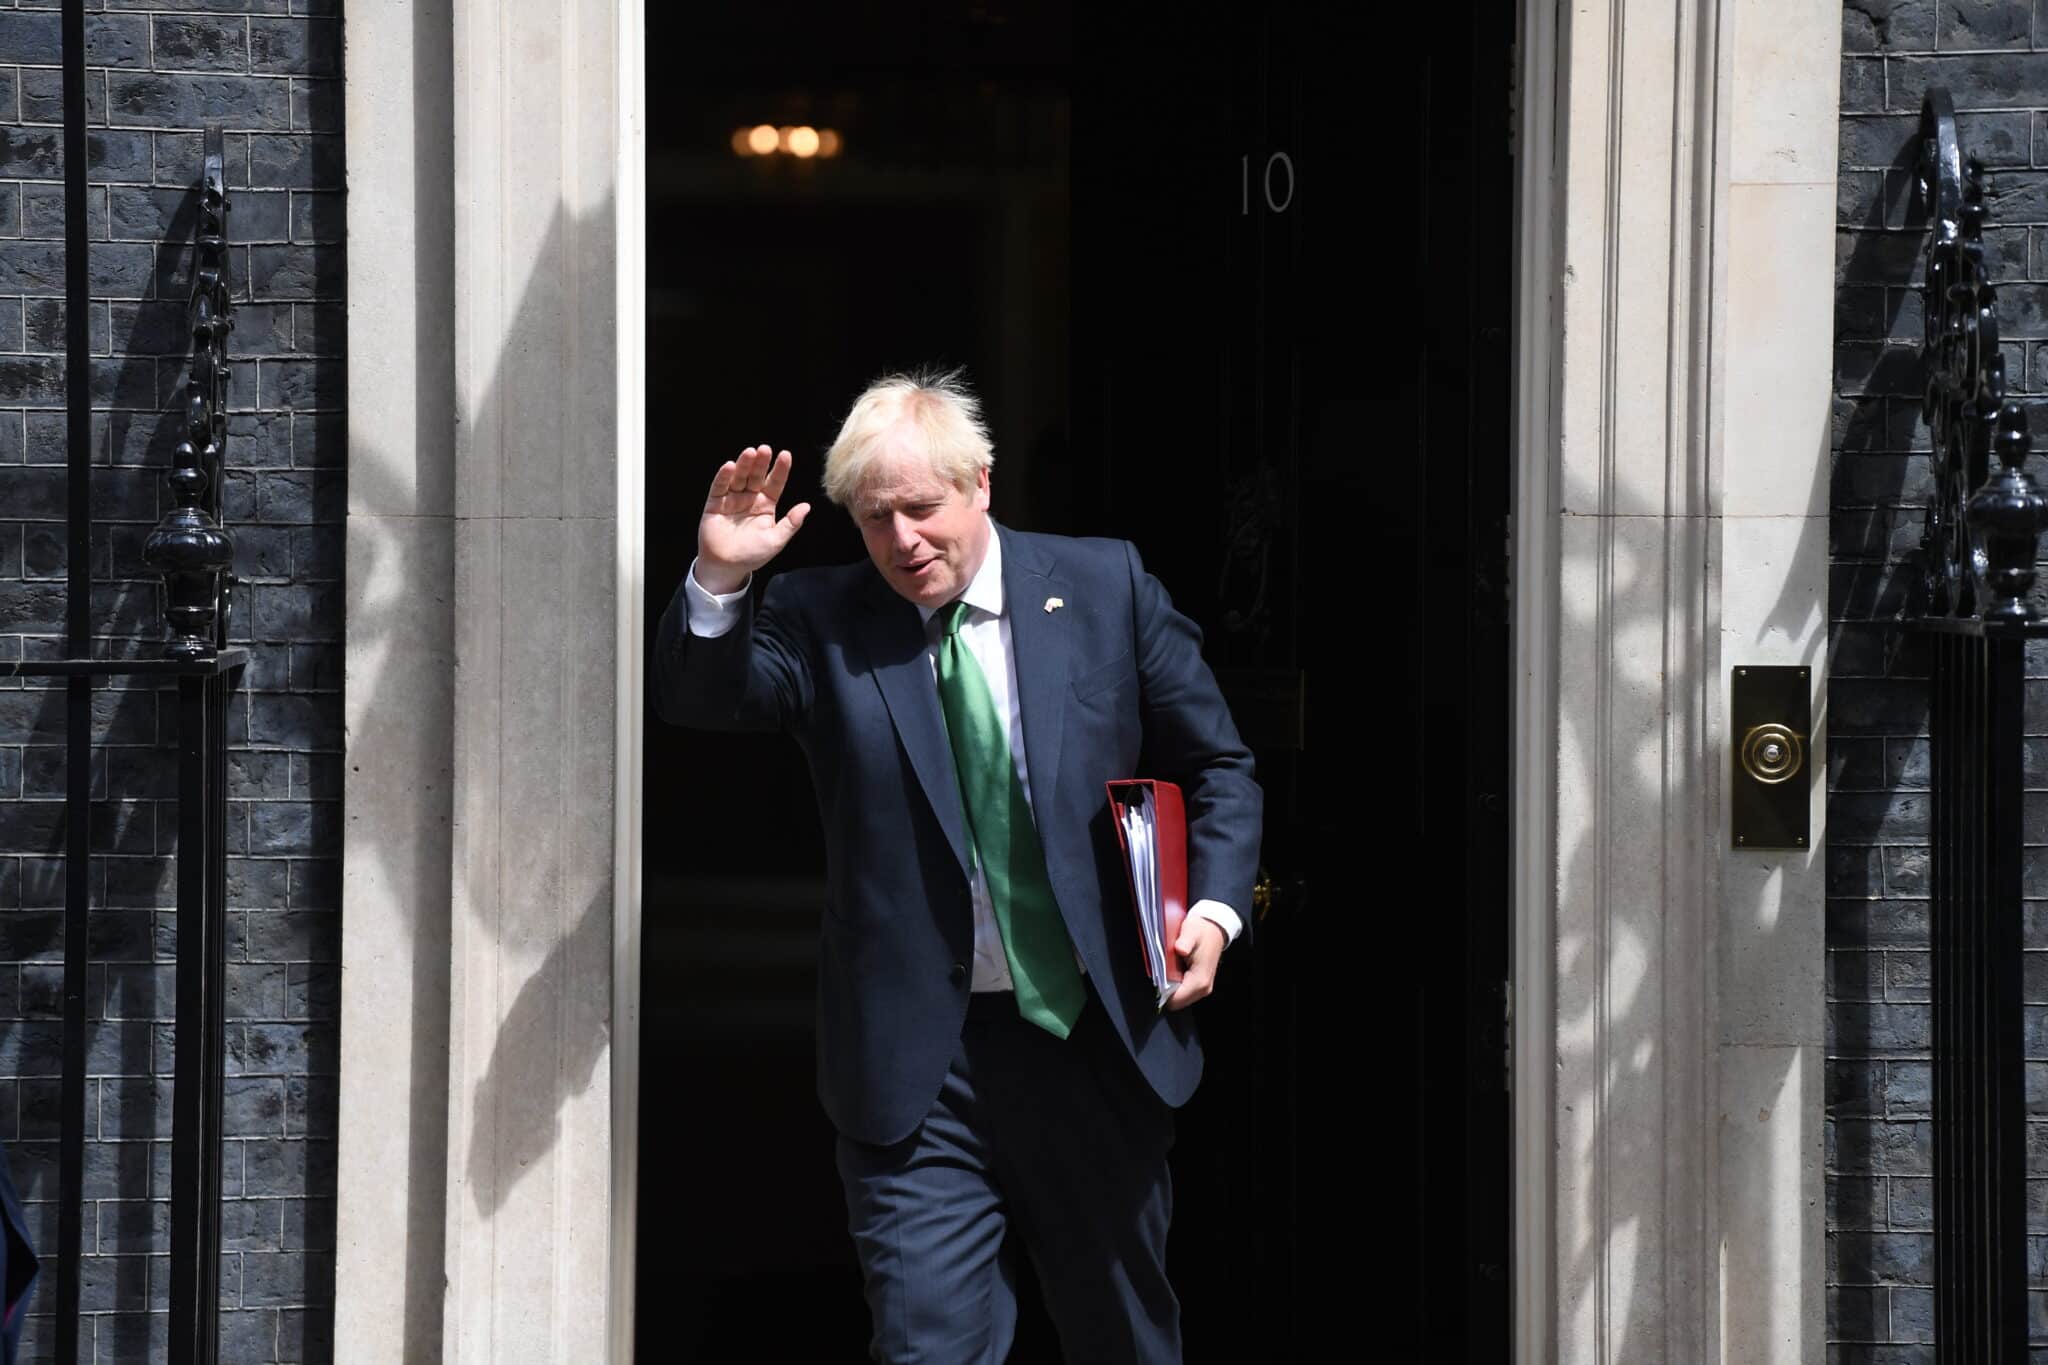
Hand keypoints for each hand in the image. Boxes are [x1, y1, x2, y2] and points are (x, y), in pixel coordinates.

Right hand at [697, 444, 811, 592]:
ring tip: (750, 452)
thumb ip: (791, 523)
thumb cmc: (752, 554)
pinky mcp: (715, 503)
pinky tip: (730, 466)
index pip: (775, 483)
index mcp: (766, 505)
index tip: (785, 455)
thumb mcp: (776, 540)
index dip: (780, 470)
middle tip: (765, 449)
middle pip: (756, 476)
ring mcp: (732, 499)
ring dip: (744, 465)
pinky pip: (719, 487)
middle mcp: (750, 498)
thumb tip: (807, 506)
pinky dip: (724, 476)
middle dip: (761, 463)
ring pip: (739, 477)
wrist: (726, 567)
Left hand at [1162, 917, 1225, 1010]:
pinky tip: (1173, 970)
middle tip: (1162, 971)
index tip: (1157, 976)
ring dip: (1170, 987)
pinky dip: (1175, 984)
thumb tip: (1180, 949)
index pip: (1175, 1000)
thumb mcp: (1191, 932)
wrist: (1213, 929)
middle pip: (1176, 1002)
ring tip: (1168, 969)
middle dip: (1165, 990)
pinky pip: (1182, 992)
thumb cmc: (1201, 931)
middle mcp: (1203, 989)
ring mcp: (1202, 988)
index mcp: (1200, 980)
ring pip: (1179, 998)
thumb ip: (1185, 942)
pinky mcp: (1200, 985)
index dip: (1162, 991)